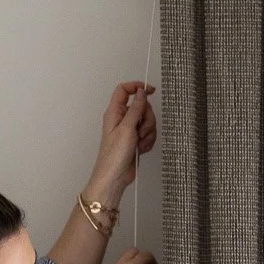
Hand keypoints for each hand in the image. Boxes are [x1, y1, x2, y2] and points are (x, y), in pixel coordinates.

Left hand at [88, 82, 157, 203]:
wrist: (115, 177)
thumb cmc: (113, 156)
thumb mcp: (126, 128)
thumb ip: (136, 108)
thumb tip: (141, 92)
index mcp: (114, 112)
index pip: (124, 90)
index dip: (137, 87)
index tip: (149, 90)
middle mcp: (122, 119)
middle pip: (141, 106)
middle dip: (147, 118)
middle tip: (141, 129)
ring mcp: (129, 130)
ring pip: (147, 121)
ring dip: (148, 132)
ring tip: (139, 142)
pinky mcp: (136, 140)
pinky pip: (149, 134)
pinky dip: (148, 141)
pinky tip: (141, 149)